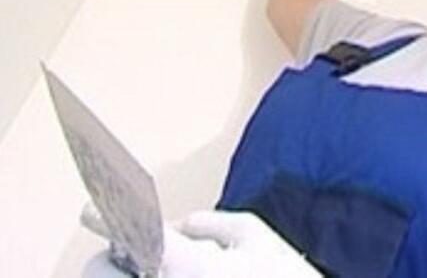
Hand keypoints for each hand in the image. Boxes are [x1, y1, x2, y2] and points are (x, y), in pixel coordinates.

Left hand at [80, 201, 320, 276]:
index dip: (108, 218)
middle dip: (111, 258)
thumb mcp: (255, 236)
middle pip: (109, 271)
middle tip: (129, 251)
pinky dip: (155, 277)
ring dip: (133, 273)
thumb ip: (212, 223)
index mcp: (191, 267)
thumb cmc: (284, 276)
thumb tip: (183, 224)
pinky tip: (181, 271)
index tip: (89, 209)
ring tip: (159, 265)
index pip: (138, 235)